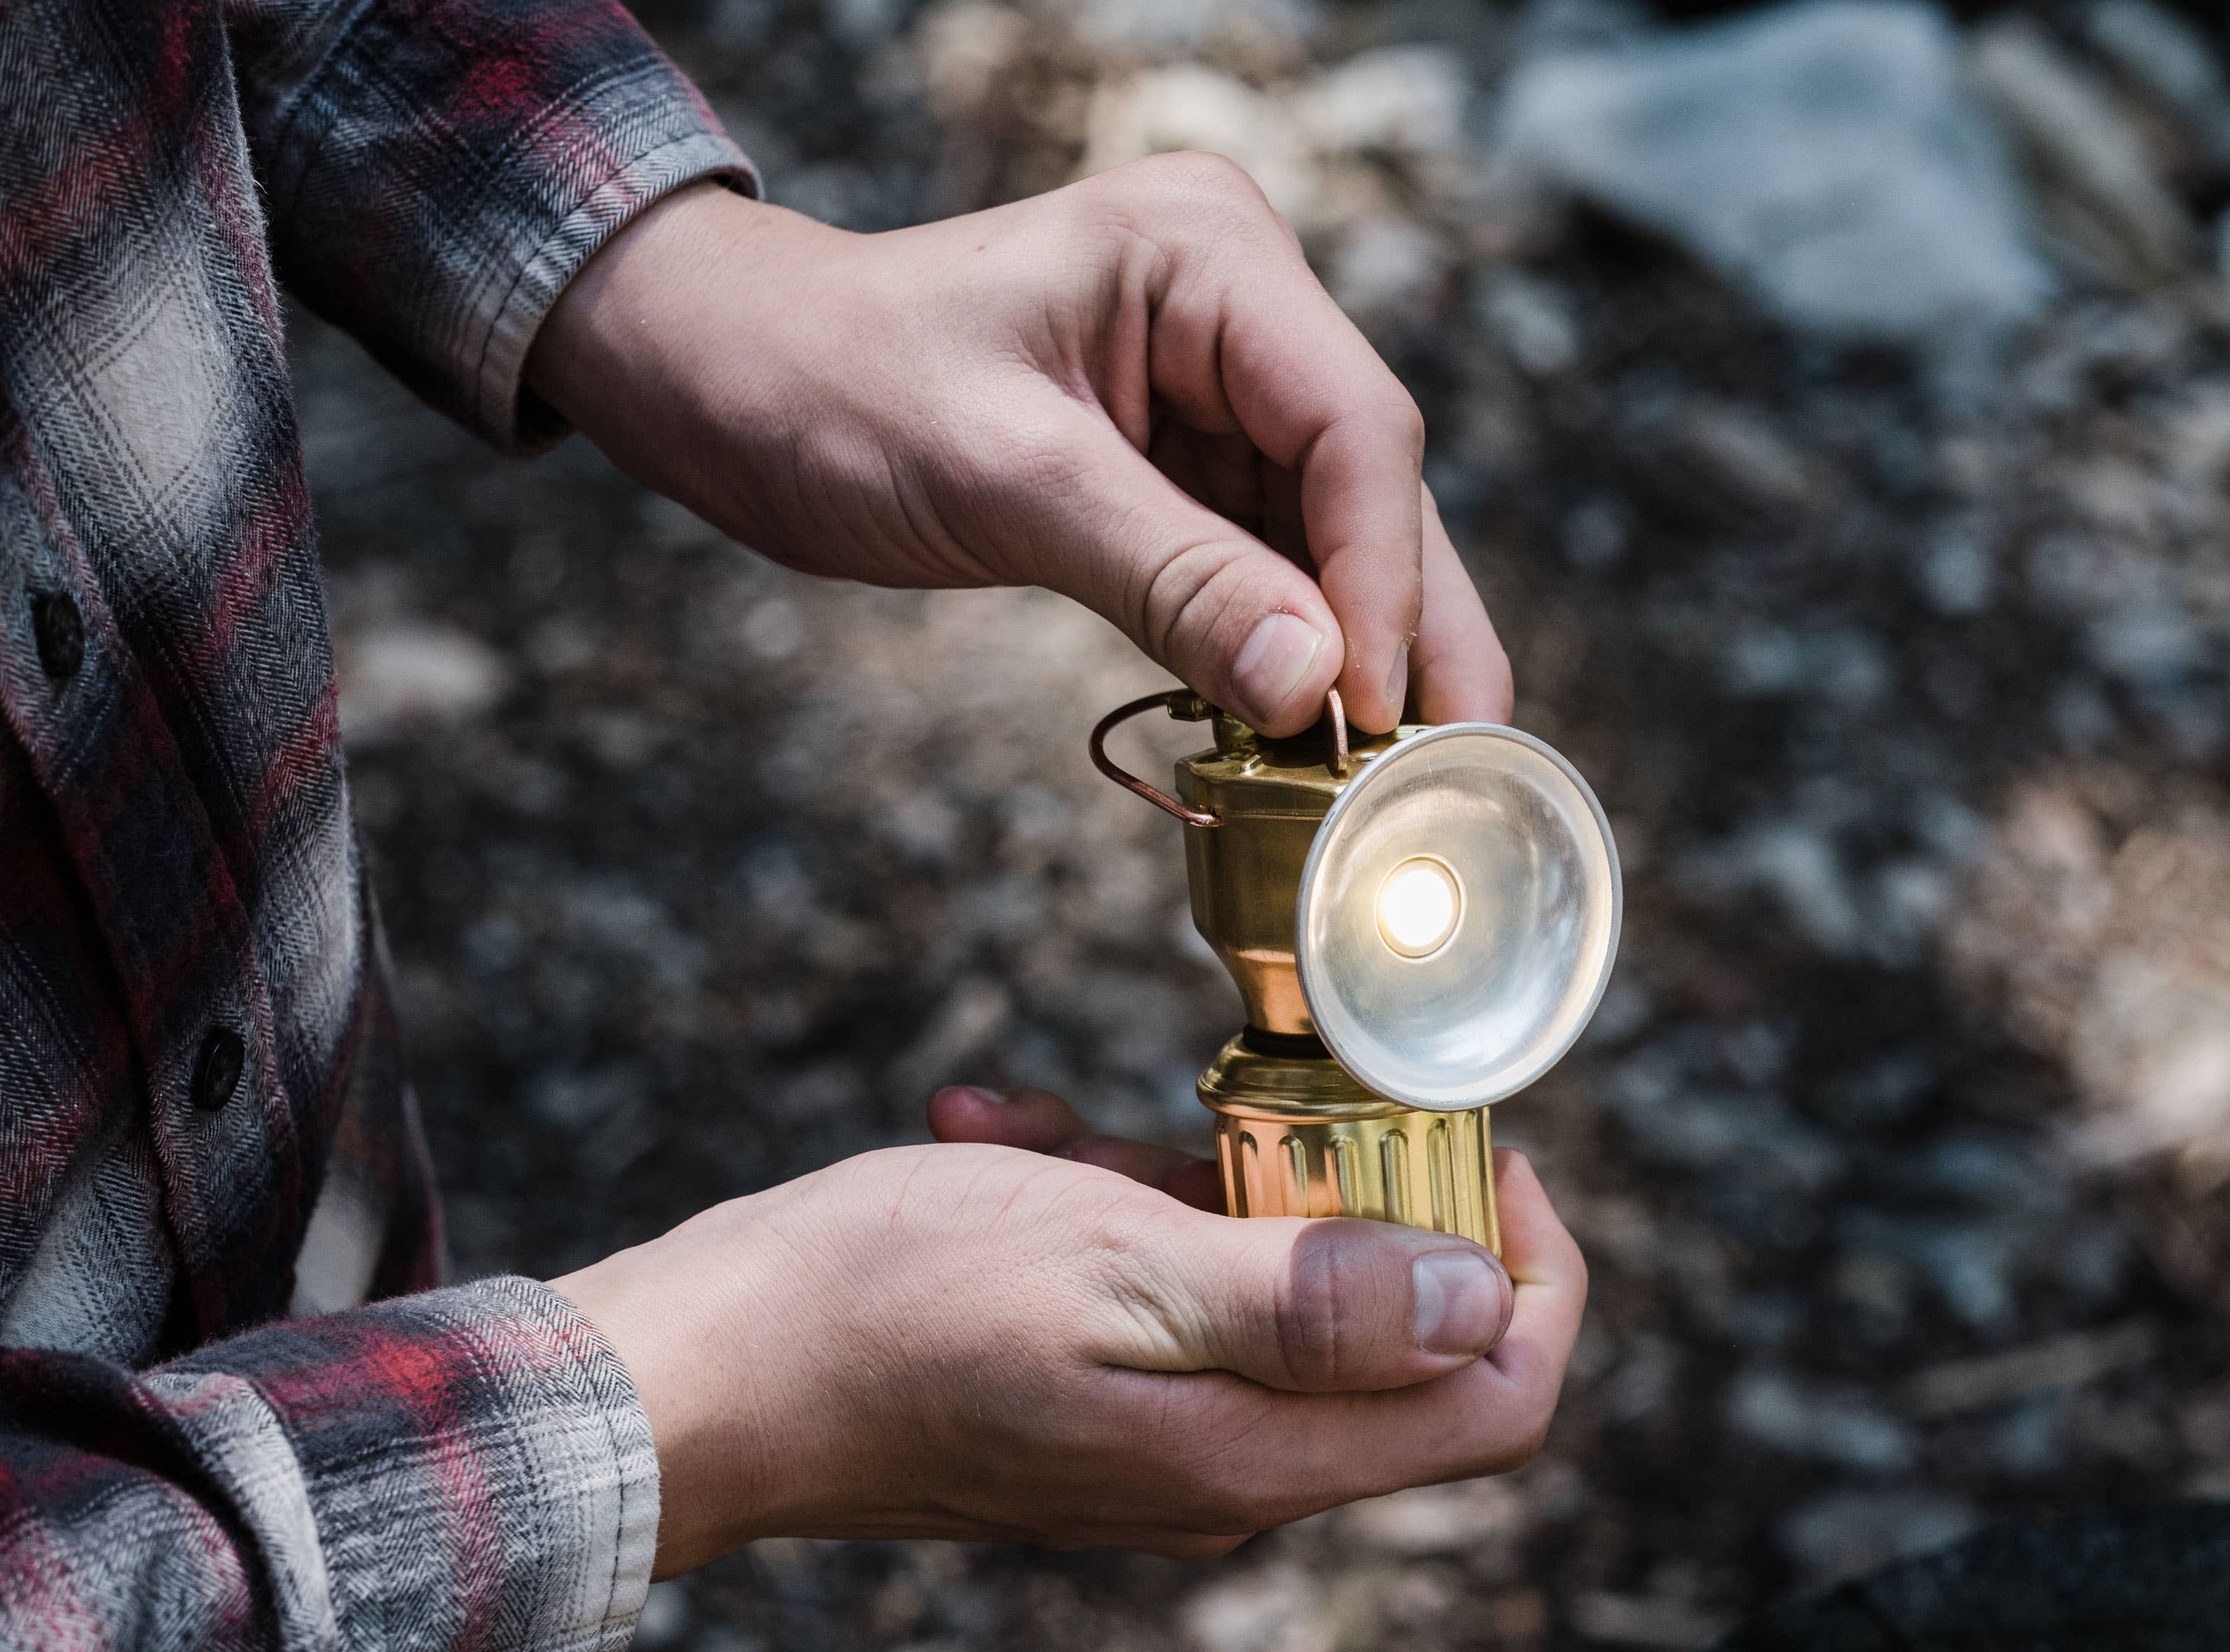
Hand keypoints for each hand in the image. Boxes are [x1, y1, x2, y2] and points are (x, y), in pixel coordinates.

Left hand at [525, 163, 1510, 735]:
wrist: (725, 377)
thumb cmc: (827, 384)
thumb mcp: (1002, 478)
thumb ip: (1169, 576)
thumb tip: (1314, 688)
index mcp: (1206, 254)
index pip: (1352, 426)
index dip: (1382, 579)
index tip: (1374, 714)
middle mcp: (1238, 305)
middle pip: (1372, 484)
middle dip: (1414, 627)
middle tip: (1464, 766)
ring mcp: (1218, 381)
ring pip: (1336, 535)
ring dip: (1365, 655)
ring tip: (1411, 779)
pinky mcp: (1185, 454)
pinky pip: (1267, 560)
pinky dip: (1288, 648)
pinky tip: (1316, 737)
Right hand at [548, 1088, 1585, 1575]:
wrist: (702, 1377)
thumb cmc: (885, 1312)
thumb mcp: (1115, 1266)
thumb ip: (1310, 1299)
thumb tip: (1482, 1304)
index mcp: (1258, 1452)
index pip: (1500, 1397)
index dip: (1532, 1270)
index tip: (1476, 1150)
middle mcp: (1230, 1466)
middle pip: (1395, 1335)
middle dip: (1342, 1195)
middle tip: (1245, 1110)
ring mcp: (1160, 1437)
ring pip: (1264, 1286)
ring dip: (1189, 1178)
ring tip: (1068, 1132)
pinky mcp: (1093, 1399)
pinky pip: (1161, 1286)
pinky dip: (1108, 1198)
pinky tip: (1011, 1138)